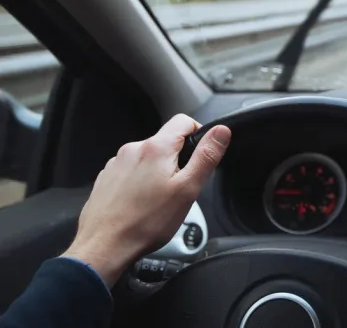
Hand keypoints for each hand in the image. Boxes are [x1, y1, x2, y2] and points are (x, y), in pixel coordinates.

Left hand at [62, 114, 230, 286]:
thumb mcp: (187, 189)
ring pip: (148, 158)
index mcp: (156, 148)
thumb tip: (221, 132)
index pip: (183, 121)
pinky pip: (131, 171)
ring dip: (158, 172)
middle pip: (165, 141)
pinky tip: (141, 204)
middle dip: (178, 159)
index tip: (199, 155)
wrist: (104, 247)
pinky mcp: (107, 178)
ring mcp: (117, 163)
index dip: (198, 134)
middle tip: (180, 188)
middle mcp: (133, 149)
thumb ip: (206, 157)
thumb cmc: (145, 223)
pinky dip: (140, 182)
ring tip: (159, 200)